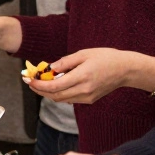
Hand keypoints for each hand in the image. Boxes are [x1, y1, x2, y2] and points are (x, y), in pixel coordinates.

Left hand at [26, 49, 154, 104]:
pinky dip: (59, 94)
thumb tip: (49, 68)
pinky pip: (69, 99)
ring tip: (40, 83)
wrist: (125, 70)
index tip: (29, 79)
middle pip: (55, 95)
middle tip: (30, 81)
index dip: (39, 84)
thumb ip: (65, 62)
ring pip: (60, 99)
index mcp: (82, 77)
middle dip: (39, 90)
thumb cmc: (106, 57)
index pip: (54, 86)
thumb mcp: (84, 54)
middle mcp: (84, 90)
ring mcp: (87, 97)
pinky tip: (55, 85)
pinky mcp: (89, 100)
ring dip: (48, 93)